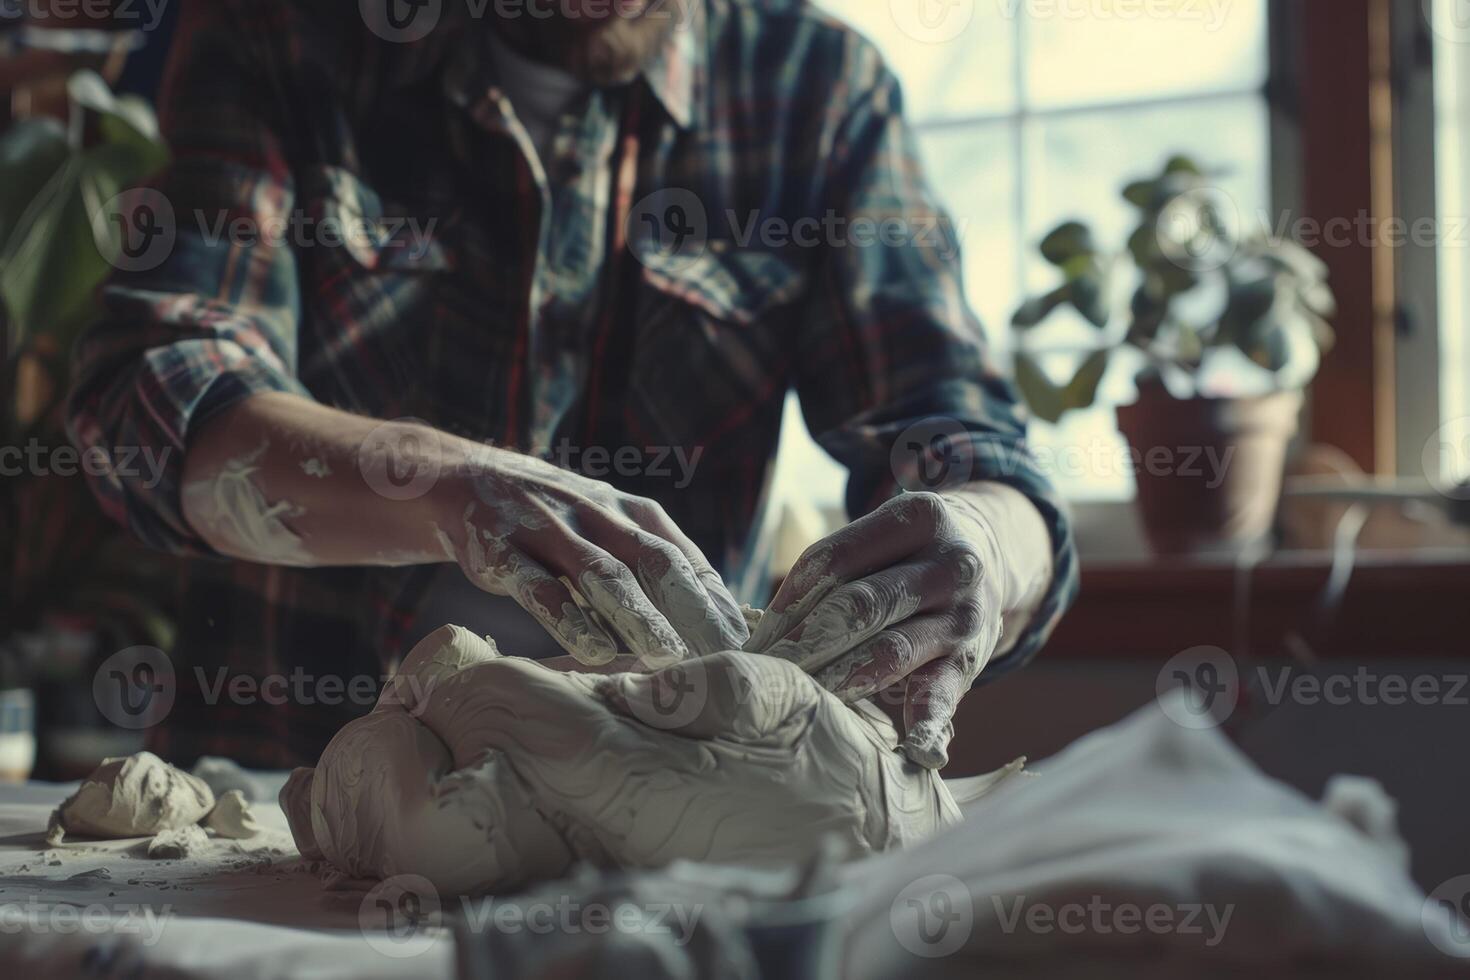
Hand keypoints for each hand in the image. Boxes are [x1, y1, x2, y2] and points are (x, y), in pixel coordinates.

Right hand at [434, 448, 748, 666]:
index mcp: (630, 511)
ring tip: (669, 657)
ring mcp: (547, 528)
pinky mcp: (500, 549)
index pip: (684, 555)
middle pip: (654, 561)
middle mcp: (595, 513)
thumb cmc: (556, 521)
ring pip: (601, 573)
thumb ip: (654, 565)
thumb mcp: (609, 527)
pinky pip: (538, 586)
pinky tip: (594, 651)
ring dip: (638, 616)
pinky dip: (568, 617)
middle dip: (692, 606)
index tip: (745, 638)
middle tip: (723, 652)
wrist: (462, 479)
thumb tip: (717, 617)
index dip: (715, 596)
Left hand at [744, 491, 1007, 768]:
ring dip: (838, 679)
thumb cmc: (906, 558)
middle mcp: (949, 564)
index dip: (786, 602)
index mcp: (917, 518)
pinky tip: (911, 746)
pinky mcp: (971, 663)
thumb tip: (761, 628)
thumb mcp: (882, 540)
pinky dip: (928, 722)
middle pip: (858, 605)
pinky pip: (945, 694)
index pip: (832, 561)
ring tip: (798, 701)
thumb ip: (831, 571)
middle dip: (803, 644)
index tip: (753, 639)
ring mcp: (964, 616)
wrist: (991, 564)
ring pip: (891, 650)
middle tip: (763, 675)